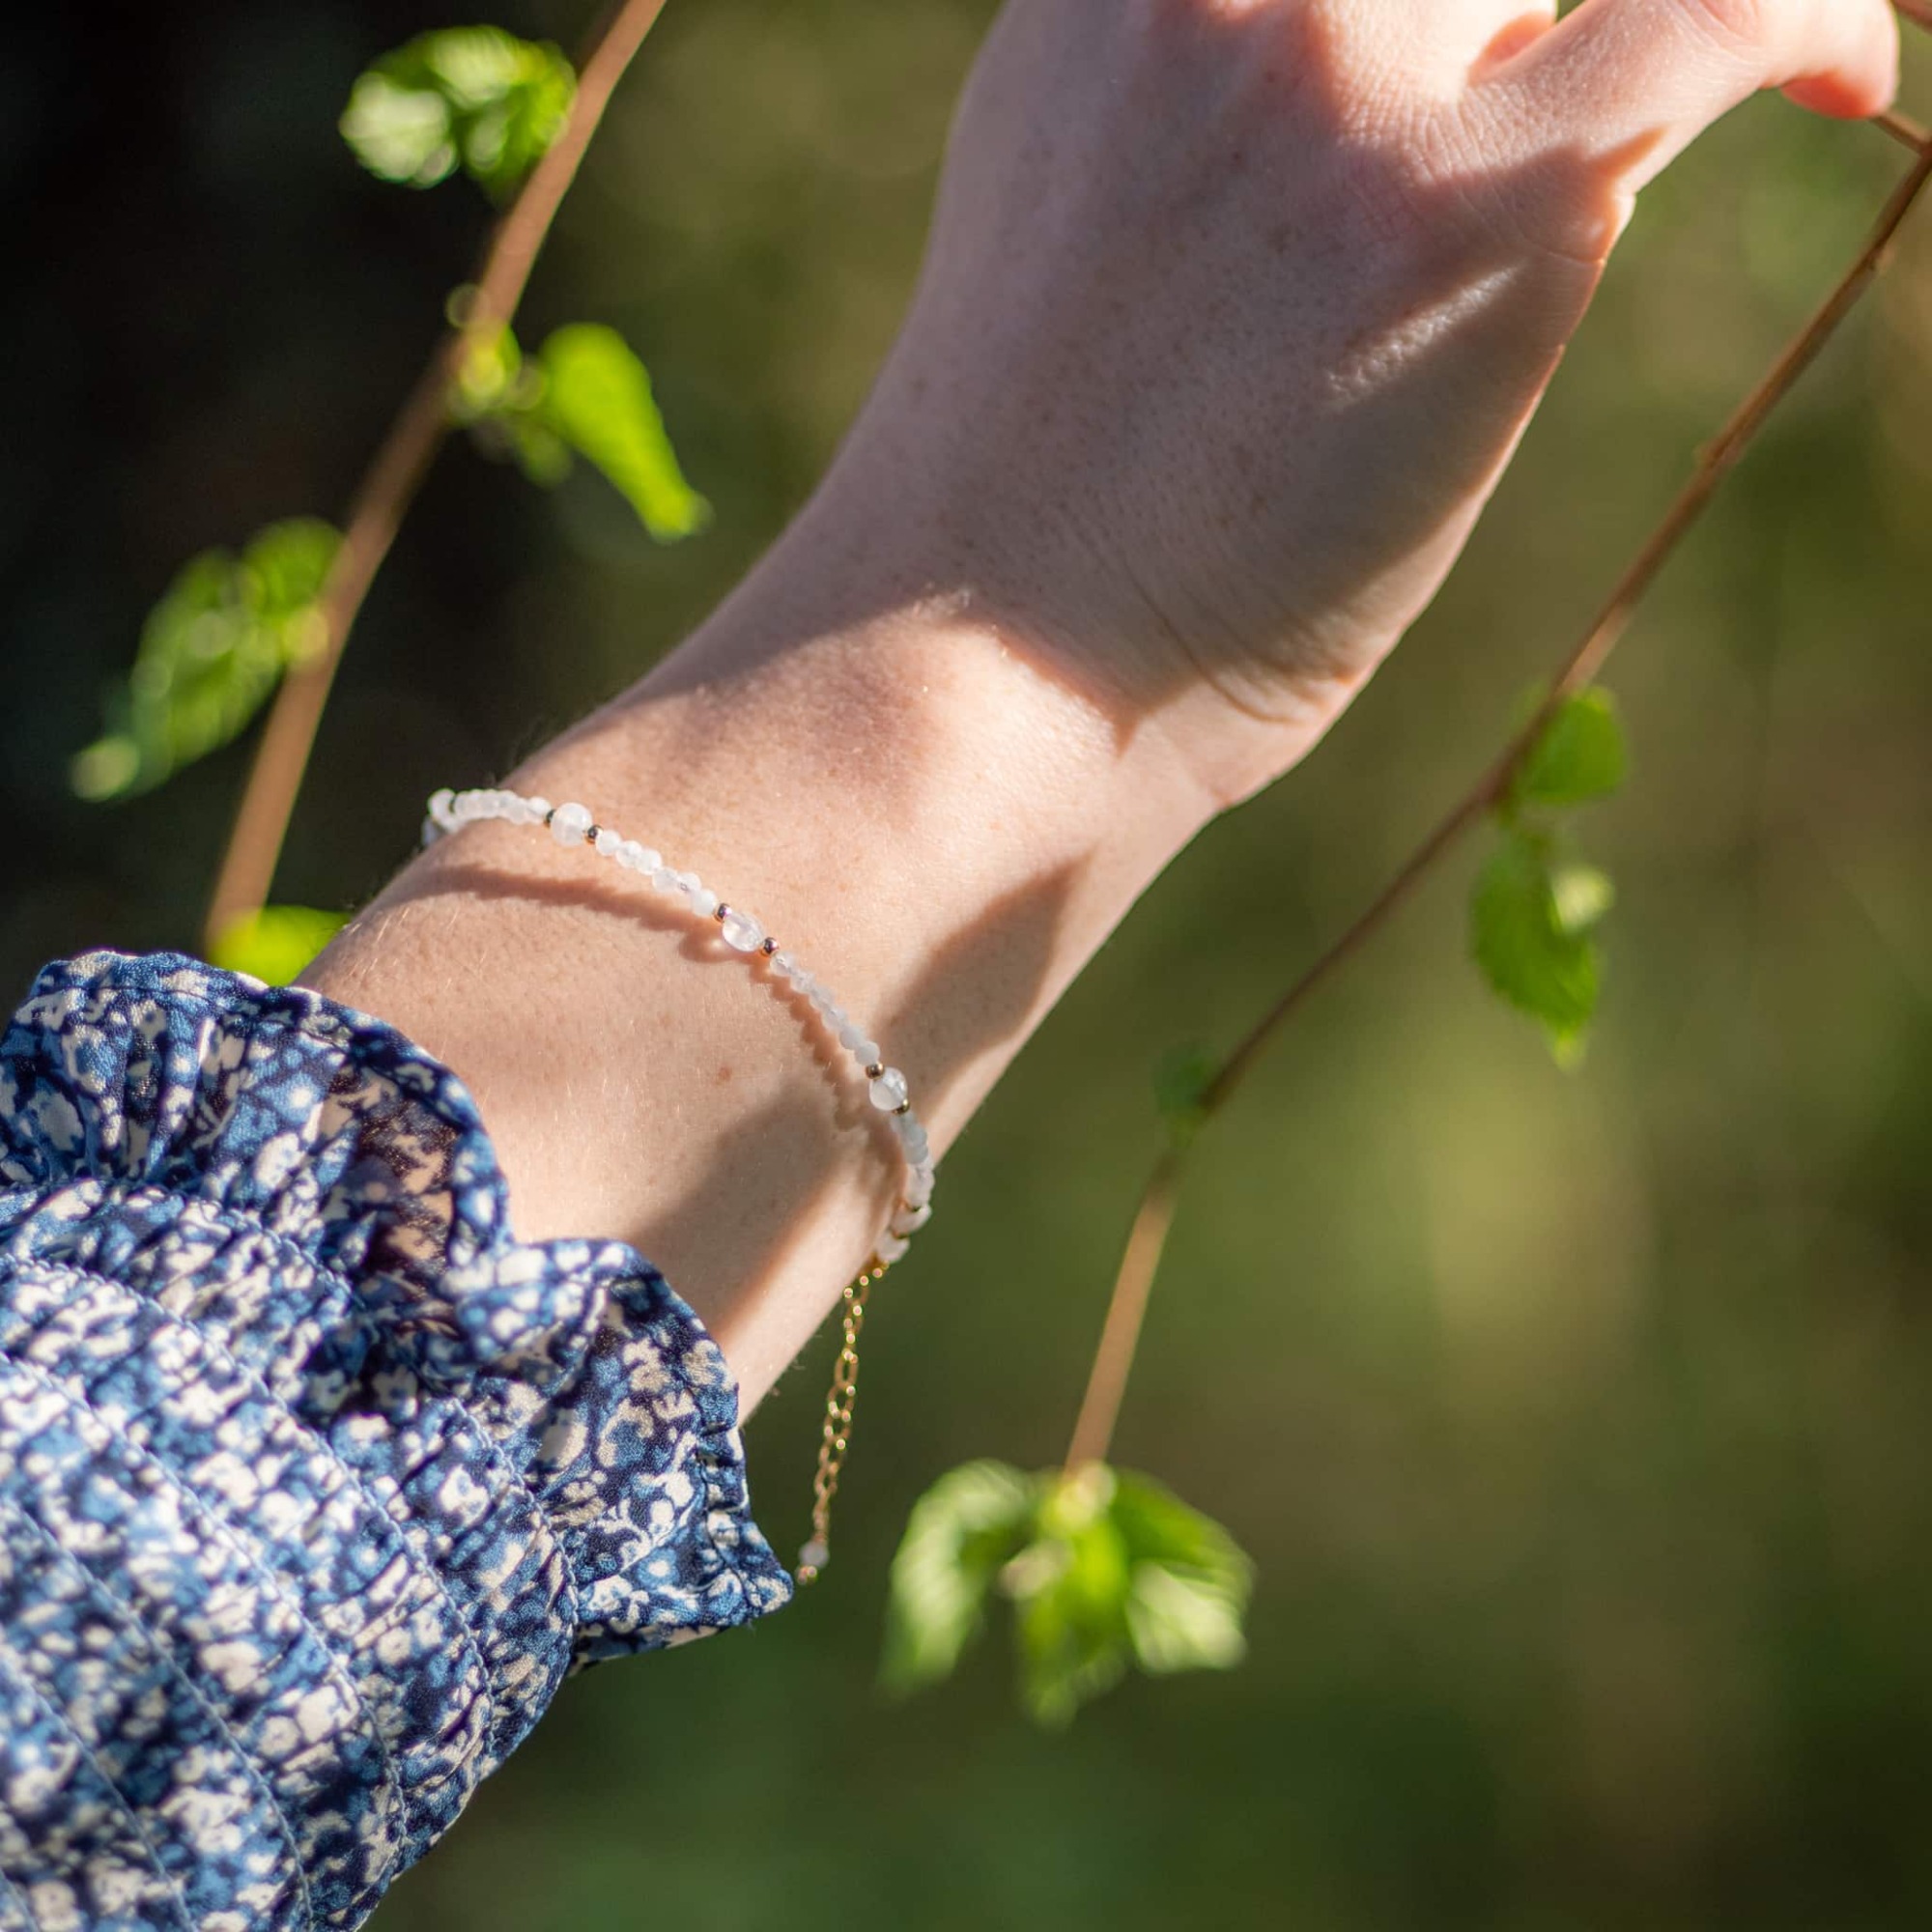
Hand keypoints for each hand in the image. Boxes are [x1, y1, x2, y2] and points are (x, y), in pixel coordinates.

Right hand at [821, 0, 1898, 802]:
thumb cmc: (1037, 523)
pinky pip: (1719, 17)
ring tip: (1715, 86)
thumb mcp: (1089, 253)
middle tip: (1566, 89)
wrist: (978, 670)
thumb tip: (1425, 99)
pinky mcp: (1460, 209)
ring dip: (1643, 30)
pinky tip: (1850, 81)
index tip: (1508, 12)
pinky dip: (1817, 20)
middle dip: (1534, 1)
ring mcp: (1335, 78)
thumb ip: (1217, 133)